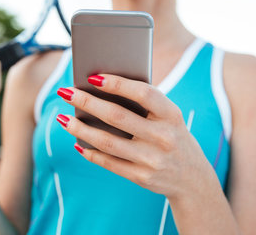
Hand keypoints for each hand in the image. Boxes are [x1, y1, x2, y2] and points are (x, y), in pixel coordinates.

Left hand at [56, 74, 212, 199]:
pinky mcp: (142, 178)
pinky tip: (76, 141)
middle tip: (64, 92)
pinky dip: (90, 151)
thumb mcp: (169, 117)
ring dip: (80, 129)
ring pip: (107, 142)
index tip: (92, 76)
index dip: (118, 84)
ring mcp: (152, 160)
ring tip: (62, 119)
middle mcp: (164, 137)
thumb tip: (100, 89)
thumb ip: (144, 104)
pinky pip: (109, 163)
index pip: (144, 94)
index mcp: (172, 115)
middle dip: (87, 102)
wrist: (193, 180)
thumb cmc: (172, 136)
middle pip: (117, 117)